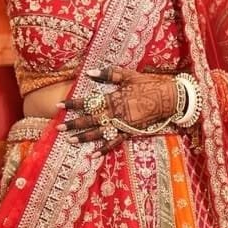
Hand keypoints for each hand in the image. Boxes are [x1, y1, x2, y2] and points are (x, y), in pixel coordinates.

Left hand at [60, 67, 176, 151]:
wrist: (169, 98)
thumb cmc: (149, 84)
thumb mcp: (129, 75)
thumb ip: (109, 74)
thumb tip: (89, 72)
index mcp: (113, 98)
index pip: (88, 102)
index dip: (72, 104)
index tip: (59, 106)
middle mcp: (115, 114)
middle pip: (89, 120)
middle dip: (73, 124)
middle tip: (58, 128)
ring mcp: (122, 125)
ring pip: (99, 133)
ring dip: (83, 137)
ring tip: (70, 141)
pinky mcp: (130, 133)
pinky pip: (114, 143)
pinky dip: (103, 149)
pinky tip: (93, 155)